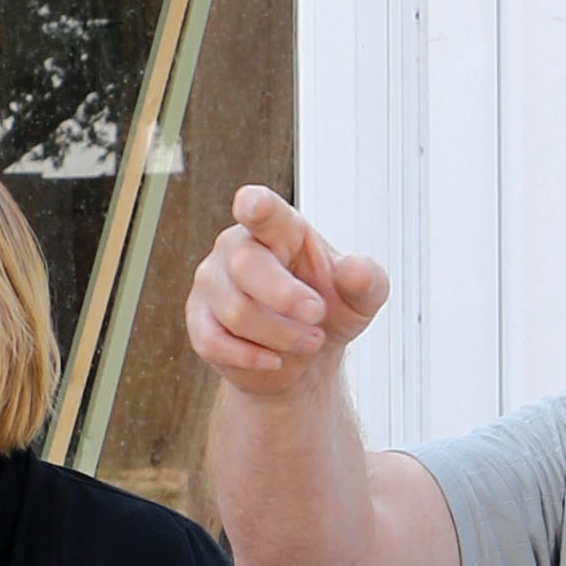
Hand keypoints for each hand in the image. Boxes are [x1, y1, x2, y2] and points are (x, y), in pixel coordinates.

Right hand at [185, 180, 388, 395]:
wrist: (305, 358)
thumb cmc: (330, 310)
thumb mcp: (360, 298)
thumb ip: (366, 281)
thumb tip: (357, 269)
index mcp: (278, 228)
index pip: (262, 210)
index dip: (256, 206)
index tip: (254, 205)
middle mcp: (237, 246)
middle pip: (247, 266)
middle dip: (286, 298)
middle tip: (318, 316)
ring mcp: (213, 282)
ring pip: (236, 311)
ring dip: (281, 335)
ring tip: (310, 341)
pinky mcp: (199, 320)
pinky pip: (214, 341)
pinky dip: (250, 357)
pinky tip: (275, 360)